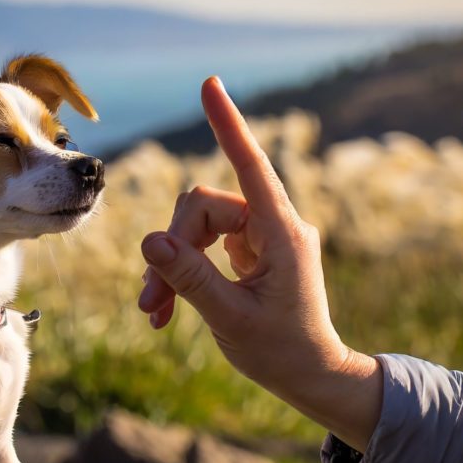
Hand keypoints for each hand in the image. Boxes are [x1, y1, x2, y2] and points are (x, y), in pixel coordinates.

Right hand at [137, 77, 381, 450]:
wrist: (312, 378)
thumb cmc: (282, 352)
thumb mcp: (230, 319)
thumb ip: (190, 278)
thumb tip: (150, 239)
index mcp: (283, 233)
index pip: (251, 166)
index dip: (229, 125)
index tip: (210, 84)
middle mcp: (274, 226)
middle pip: (202, 208)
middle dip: (171, 249)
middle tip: (150, 300)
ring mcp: (261, 239)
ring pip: (196, 227)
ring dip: (170, 266)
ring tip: (154, 311)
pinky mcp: (250, 253)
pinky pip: (202, 247)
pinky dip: (181, 275)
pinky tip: (164, 312)